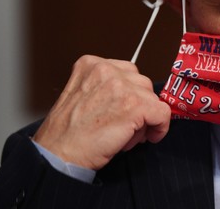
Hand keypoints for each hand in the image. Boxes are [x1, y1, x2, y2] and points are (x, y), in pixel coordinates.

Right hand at [33, 55, 170, 169]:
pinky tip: (149, 137)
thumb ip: (106, 87)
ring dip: (145, 118)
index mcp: (91, 64)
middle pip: (142, 84)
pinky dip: (160, 127)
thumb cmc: (67, 134)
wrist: (57, 155)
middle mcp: (106, 70)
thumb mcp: (82, 95)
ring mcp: (122, 86)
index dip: (130, 95)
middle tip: (125, 126)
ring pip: (152, 98)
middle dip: (138, 106)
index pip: (127, 73)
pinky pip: (162, 113)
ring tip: (125, 134)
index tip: (126, 111)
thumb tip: (136, 94)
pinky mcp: (135, 105)